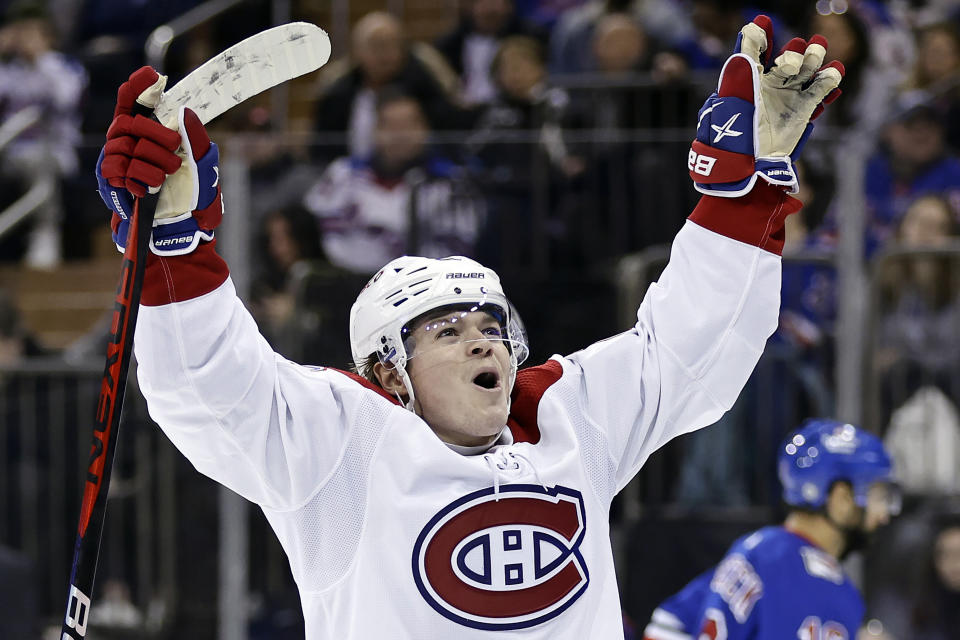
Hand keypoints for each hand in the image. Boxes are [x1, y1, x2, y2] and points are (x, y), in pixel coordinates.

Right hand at [96, 67, 222, 255]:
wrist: (178, 230)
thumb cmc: (190, 196)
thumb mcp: (202, 167)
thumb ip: (196, 141)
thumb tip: (184, 112)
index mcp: (148, 133)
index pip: (133, 102)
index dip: (137, 88)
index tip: (150, 75)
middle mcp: (128, 142)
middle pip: (130, 122)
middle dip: (154, 134)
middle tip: (173, 147)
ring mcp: (117, 160)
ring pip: (125, 145)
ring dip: (151, 160)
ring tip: (165, 175)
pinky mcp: (111, 180)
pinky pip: (119, 168)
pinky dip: (140, 177)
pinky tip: (149, 188)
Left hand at [688, 15, 843, 197]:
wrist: (746, 167)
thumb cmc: (732, 137)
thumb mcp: (731, 104)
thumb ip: (739, 75)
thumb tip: (745, 47)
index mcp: (748, 80)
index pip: (753, 51)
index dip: (758, 36)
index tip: (761, 23)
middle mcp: (770, 83)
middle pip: (787, 59)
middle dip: (794, 52)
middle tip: (798, 49)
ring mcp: (788, 95)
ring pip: (807, 70)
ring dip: (814, 58)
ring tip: (819, 49)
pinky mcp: (803, 110)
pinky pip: (820, 91)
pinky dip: (829, 81)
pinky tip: (834, 73)